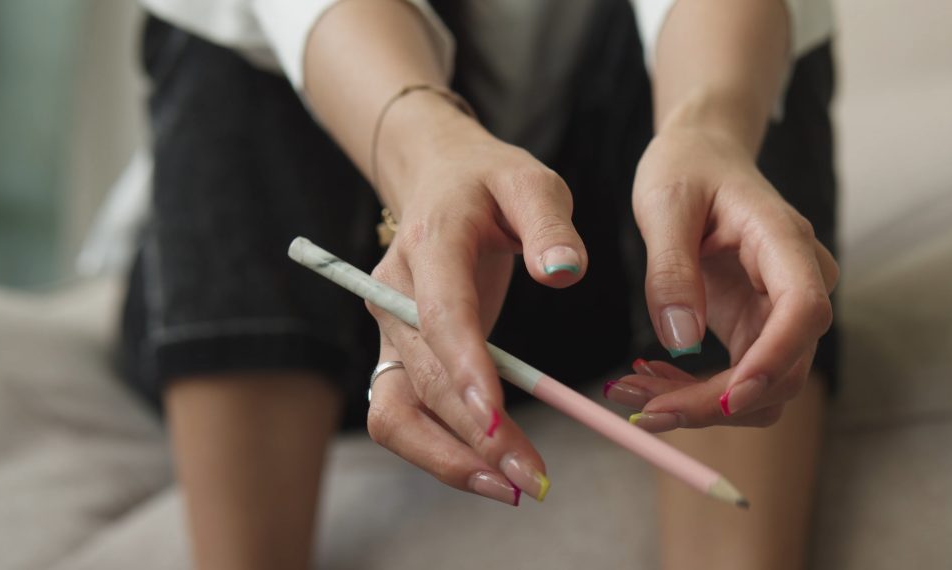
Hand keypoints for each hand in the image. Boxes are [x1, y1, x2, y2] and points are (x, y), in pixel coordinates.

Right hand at [364, 105, 583, 503]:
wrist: (437, 177)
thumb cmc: (490, 182)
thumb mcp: (531, 180)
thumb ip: (549, 222)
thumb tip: (564, 273)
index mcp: (429, 244)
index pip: (439, 313)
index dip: (465, 368)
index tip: (497, 418)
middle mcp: (393, 293)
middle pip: (421, 379)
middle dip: (474, 436)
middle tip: (534, 479)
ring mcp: (388, 329)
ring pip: (396, 412)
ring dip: (448, 458)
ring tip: (513, 488)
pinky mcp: (396, 354)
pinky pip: (404, 416)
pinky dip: (441, 451)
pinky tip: (492, 470)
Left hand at [618, 124, 837, 430]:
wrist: (702, 156)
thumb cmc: (686, 168)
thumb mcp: (664, 204)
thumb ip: (671, 268)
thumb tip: (680, 339)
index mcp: (784, 241)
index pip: (804, 311)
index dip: (773, 359)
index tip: (728, 395)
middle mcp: (797, 283)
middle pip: (782, 368)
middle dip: (715, 402)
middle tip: (641, 407)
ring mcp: (778, 312)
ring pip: (760, 389)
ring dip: (701, 407)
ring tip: (632, 391)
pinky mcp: (755, 330)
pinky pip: (736, 382)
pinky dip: (693, 393)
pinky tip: (648, 377)